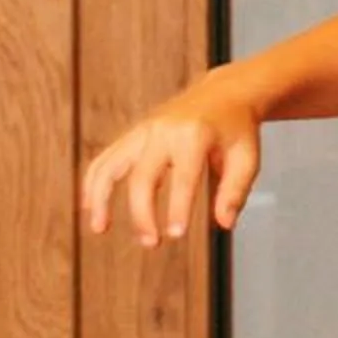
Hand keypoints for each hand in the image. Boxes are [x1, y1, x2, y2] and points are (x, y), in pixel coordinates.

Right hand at [80, 74, 263, 244]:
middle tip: (151, 243)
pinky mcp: (132, 134)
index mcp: (195, 135)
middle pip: (141, 176)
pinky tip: (90, 207)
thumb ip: (235, 191)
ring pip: (110, 164)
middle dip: (141, 213)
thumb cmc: (237, 130)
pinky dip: (93, 182)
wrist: (224, 93)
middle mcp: (163, 131)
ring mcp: (143, 131)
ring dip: (101, 198)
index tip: (175, 235)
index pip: (182, 178)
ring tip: (99, 228)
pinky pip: (105, 158)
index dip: (177, 208)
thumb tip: (224, 224)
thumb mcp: (247, 158)